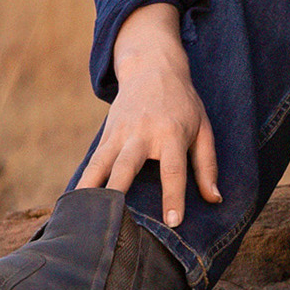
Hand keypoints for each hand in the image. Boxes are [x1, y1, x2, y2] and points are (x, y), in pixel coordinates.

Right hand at [76, 2, 218, 226]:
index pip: (173, 169)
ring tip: (81, 217)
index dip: (173, 196)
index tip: (172, 222)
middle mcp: (142, 134)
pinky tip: (74, 203)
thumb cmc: (183, 103)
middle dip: (119, 194)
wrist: (152, 67)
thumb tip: (215, 198)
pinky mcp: (106, 135)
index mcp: (172, 133)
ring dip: (91, 189)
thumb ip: (208, 164)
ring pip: (101, 164)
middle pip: (127, 167)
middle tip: (113, 222)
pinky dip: (83, 181)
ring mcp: (120, 133)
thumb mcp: (203, 128)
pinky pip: (93, 161)